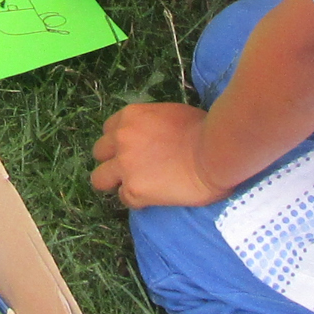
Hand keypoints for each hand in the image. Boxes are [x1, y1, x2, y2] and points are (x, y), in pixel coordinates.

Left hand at [90, 102, 233, 210]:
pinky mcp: (134, 190)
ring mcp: (124, 165)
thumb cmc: (204, 129)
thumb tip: (155, 135)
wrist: (215, 152)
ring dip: (116, 183)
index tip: (133, 149)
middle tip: (132, 169)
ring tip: (136, 187)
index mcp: (131, 116)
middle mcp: (121, 139)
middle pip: (98, 152)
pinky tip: (155, 198)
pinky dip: (137, 200)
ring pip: (99, 179)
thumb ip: (152, 125)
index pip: (109, 129)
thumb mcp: (171, 114)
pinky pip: (124, 199)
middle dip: (112, 161)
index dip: (120, 141)